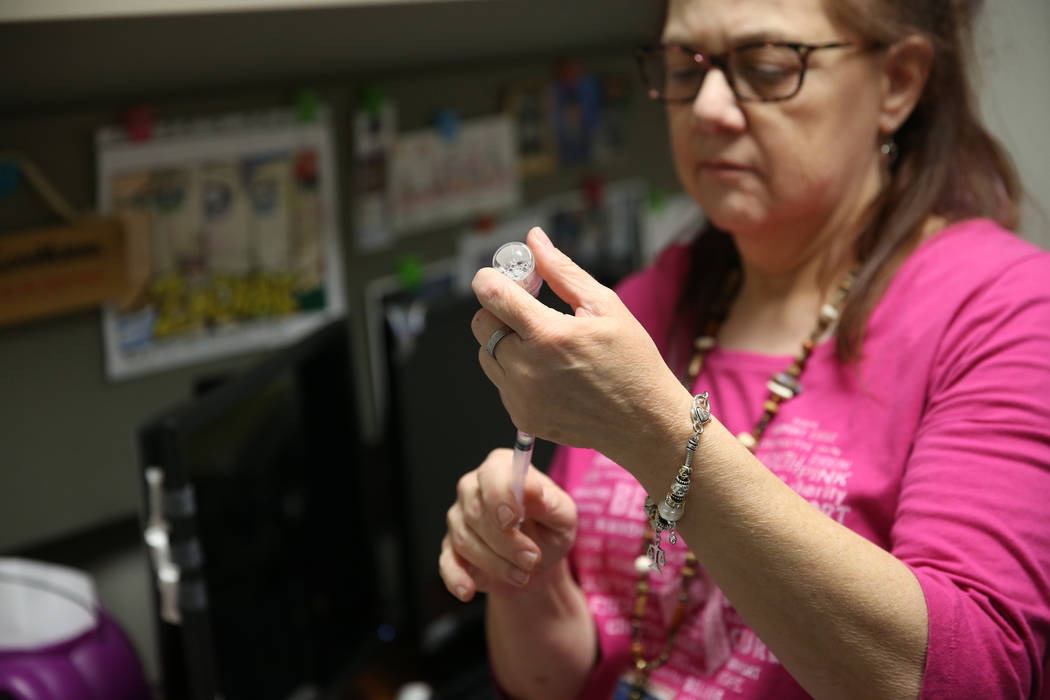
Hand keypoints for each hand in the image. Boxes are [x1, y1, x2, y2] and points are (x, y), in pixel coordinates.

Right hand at [439, 448, 576, 600]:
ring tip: (524, 574)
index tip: (513, 518)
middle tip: (532, 559)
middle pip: (476, 510)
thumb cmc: (550, 530)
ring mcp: (458, 518)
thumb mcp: (563, 516)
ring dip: (496, 563)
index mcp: (502, 468)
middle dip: (506, 541)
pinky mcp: (451, 549)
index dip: (500, 495)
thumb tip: (532, 489)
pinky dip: (456, 578)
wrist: (537, 564)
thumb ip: (550, 501)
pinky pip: (446, 562)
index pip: (492, 473)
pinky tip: (468, 590)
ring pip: (466, 540)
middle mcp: (473, 488)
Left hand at [470, 227, 688, 463]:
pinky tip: (548, 371)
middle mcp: (527, 369)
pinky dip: (514, 371)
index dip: (490, 279)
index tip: (502, 276)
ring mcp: (521, 397)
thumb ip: (562, 272)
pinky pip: (500, 382)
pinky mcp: (521, 417)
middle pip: (481, 323)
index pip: (491, 295)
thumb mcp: (605, 306)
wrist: (645, 422)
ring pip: (485, 353)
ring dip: (503, 341)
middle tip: (531, 311)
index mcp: (548, 335)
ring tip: (542, 344)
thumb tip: (533, 239)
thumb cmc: (632, 361)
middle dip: (499, 310)